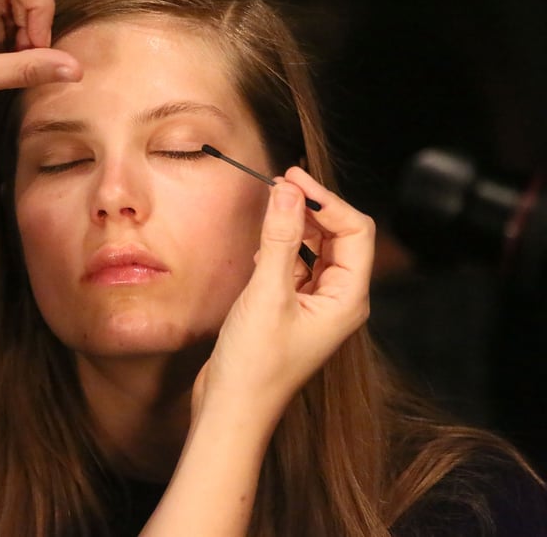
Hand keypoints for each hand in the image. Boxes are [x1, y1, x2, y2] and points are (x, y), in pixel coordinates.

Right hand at [194, 167, 374, 421]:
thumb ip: (280, 240)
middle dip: (313, 208)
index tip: (291, 178)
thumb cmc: (254, 364)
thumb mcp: (267, 294)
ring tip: (271, 206)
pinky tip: (262, 247)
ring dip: (297, 225)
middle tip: (279, 183)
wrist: (232, 409)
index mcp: (347, 298)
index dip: (327, 200)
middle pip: (340, 237)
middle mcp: (338, 300)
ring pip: (317, 250)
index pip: (355, 231)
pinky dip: (283, 248)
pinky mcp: (291, 310)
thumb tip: (288, 190)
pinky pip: (297, 267)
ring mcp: (315, 306)